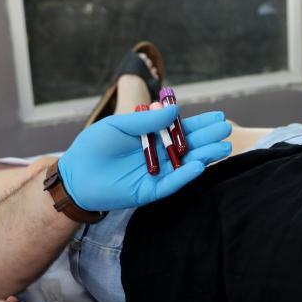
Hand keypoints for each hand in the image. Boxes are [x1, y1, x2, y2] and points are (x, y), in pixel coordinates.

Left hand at [58, 106, 232, 210]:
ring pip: (186, 164)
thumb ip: (147, 120)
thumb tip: (175, 110)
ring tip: (223, 148)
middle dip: (209, 138)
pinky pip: (172, 184)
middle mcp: (160, 155)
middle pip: (190, 146)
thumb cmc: (94, 146)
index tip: (219, 117)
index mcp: (153, 137)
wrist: (75, 175)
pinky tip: (199, 166)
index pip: (182, 129)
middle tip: (226, 131)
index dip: (201, 124)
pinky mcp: (151, 191)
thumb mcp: (120, 125)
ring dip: (205, 156)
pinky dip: (185, 176)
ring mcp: (158, 173)